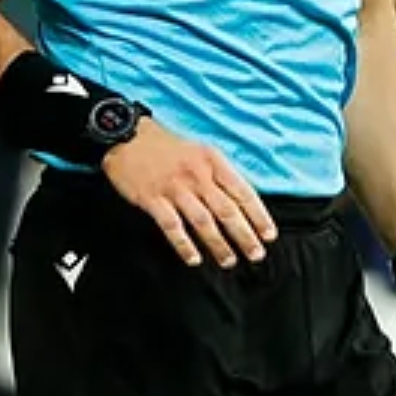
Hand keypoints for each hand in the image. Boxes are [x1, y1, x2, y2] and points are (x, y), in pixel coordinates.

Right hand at [101, 119, 276, 267]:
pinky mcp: (152, 198)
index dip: (258, 215)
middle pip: (227, 210)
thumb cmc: (165, 146)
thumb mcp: (199, 151)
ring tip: (229, 260)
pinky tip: (193, 258)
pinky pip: (172, 227)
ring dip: (219, 244)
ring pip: (203, 221)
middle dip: (245, 235)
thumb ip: (218, 174)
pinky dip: (184, 245)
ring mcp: (174, 187)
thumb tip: (239, 202)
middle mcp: (196, 174)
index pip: (243, 191)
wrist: (126, 135)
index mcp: (212, 160)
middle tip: (256, 254)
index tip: (269, 235)